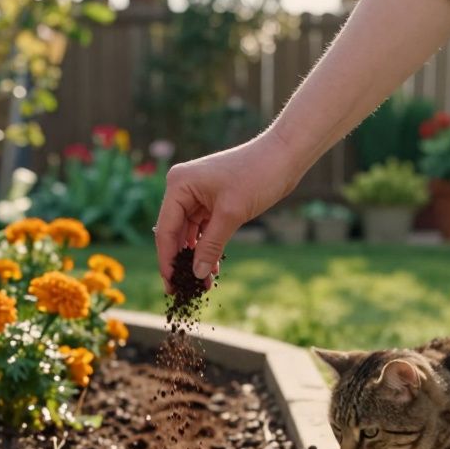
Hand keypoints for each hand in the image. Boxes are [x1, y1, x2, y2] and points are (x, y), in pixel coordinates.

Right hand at [154, 131, 301, 291]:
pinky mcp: (211, 202)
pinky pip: (203, 231)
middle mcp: (182, 189)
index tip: (170, 285)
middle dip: (181, 262)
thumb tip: (196, 275)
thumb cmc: (257, 176)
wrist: (284, 157)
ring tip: (202, 285)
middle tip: (182, 291)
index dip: (167, 260)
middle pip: (174, 234)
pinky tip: (213, 268)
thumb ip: (211, 246)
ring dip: (196, 258)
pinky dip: (207, 248)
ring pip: (189, 235)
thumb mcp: (231, 214)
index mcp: (179, 185)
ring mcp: (196, 196)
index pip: (165, 229)